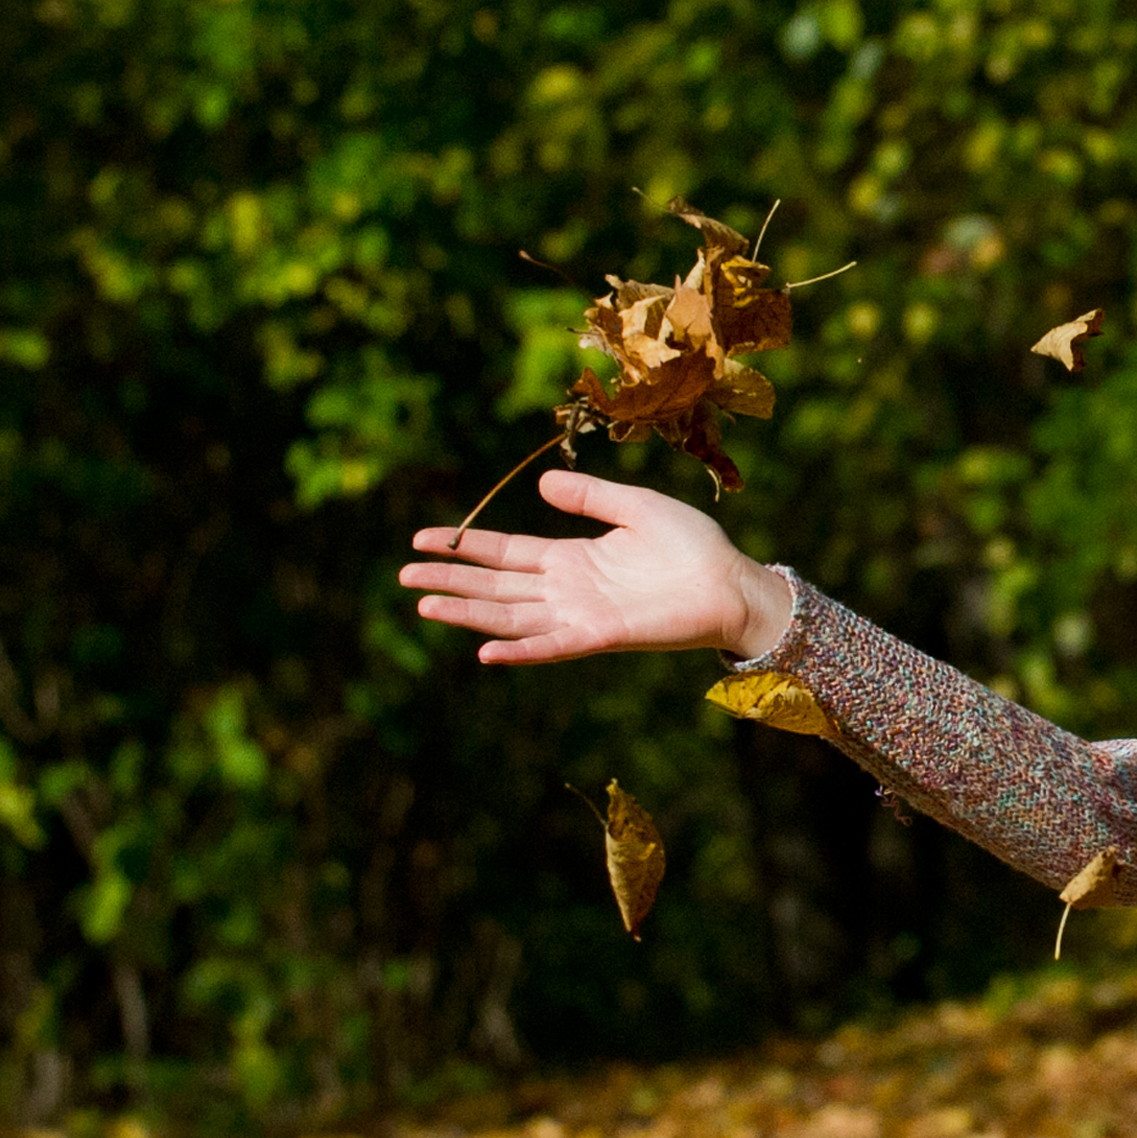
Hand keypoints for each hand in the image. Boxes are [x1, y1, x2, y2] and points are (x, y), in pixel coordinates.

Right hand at [399, 470, 795, 665]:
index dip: (465, 547)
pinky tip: (485, 650)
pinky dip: (520, 649)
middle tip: (403, 577)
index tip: (423, 540)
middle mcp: (569, 589)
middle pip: (496, 586)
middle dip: (451, 581)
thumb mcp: (636, 507)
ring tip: (425, 605)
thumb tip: (541, 487)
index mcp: (573, 557)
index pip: (505, 552)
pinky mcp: (603, 634)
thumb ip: (591, 498)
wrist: (734, 582)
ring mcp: (582, 614)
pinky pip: (553, 645)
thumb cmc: (693, 546)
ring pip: (512, 616)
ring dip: (469, 613)